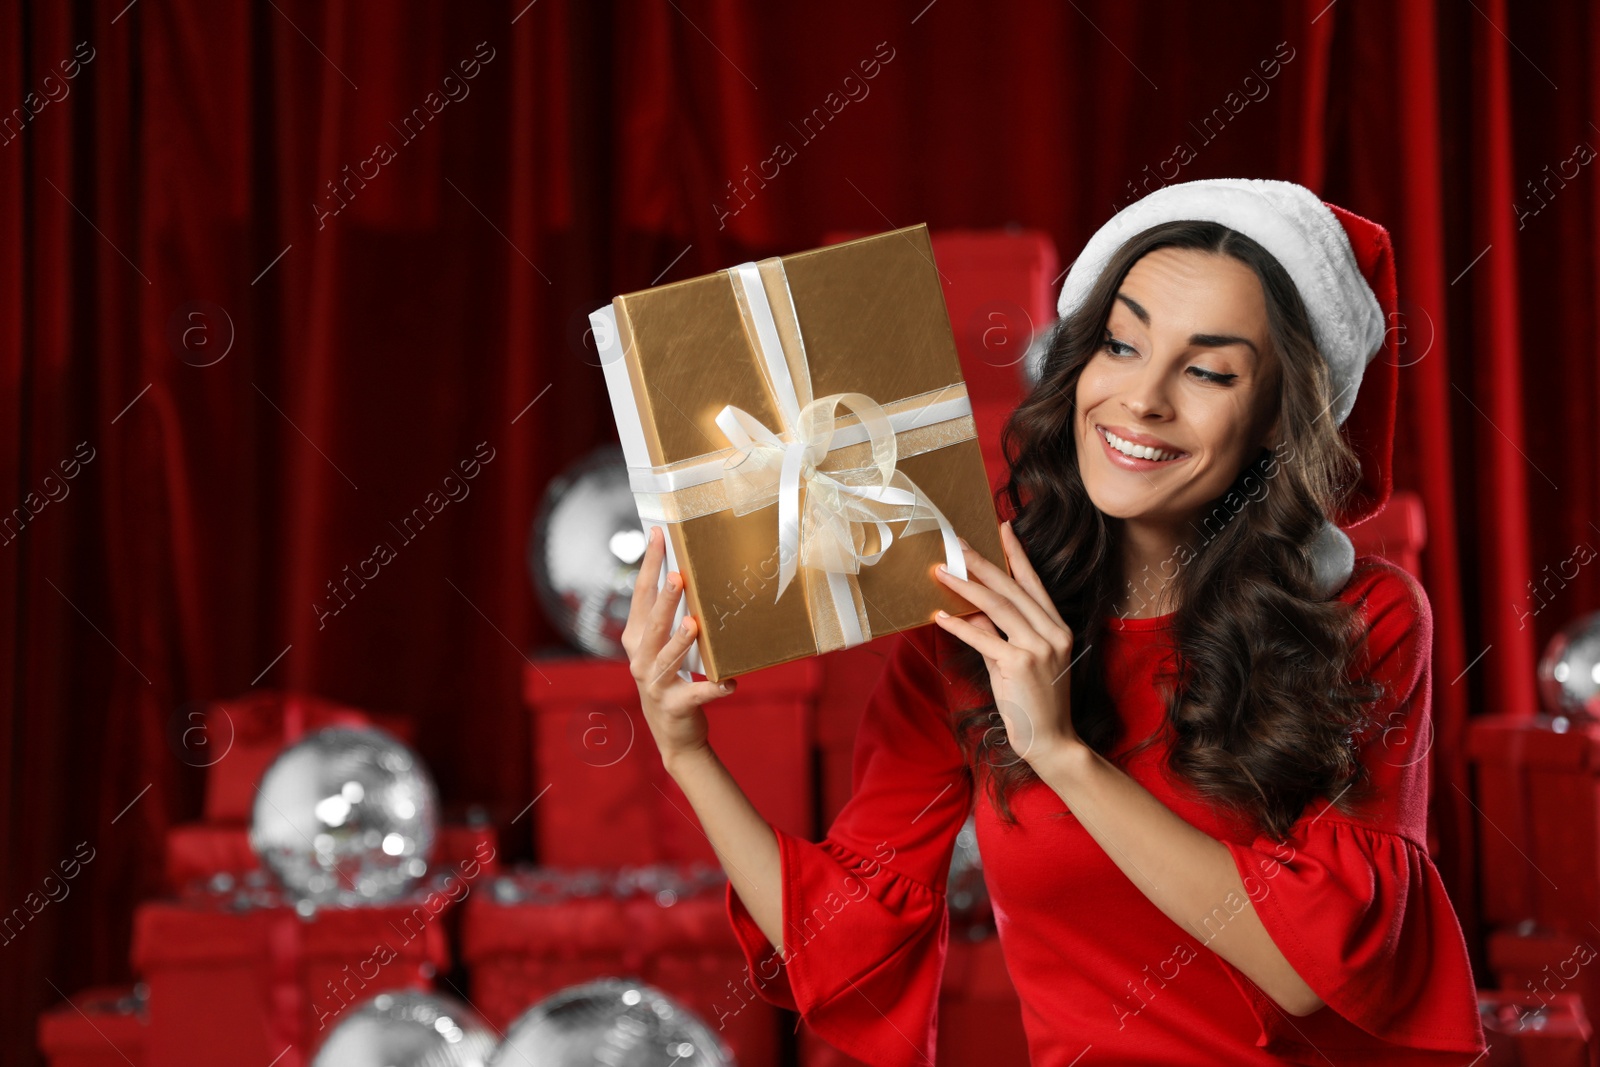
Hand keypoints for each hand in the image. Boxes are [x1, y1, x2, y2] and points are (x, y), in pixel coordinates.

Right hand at [620, 525, 736, 765]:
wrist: (673, 732)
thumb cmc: (671, 677)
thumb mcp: (662, 646)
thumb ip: (669, 617)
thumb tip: (688, 573)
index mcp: (636, 638)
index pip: (641, 595)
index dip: (650, 565)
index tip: (658, 535)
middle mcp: (639, 658)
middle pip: (652, 624)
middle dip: (665, 600)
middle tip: (679, 576)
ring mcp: (654, 683)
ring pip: (666, 657)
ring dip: (680, 641)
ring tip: (694, 624)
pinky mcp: (674, 705)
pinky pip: (696, 693)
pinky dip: (713, 688)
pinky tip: (729, 683)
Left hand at [932, 519, 1079, 767]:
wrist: (1051, 742)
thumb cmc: (1035, 703)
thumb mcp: (1016, 663)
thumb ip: (997, 636)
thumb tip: (971, 611)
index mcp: (1057, 628)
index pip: (1034, 583)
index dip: (1017, 555)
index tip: (1004, 528)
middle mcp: (1052, 633)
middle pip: (1012, 588)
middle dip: (982, 563)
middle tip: (957, 543)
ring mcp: (1038, 648)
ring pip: (997, 606)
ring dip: (966, 586)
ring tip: (942, 571)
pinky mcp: (1019, 665)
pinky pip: (984, 638)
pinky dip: (960, 626)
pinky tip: (941, 616)